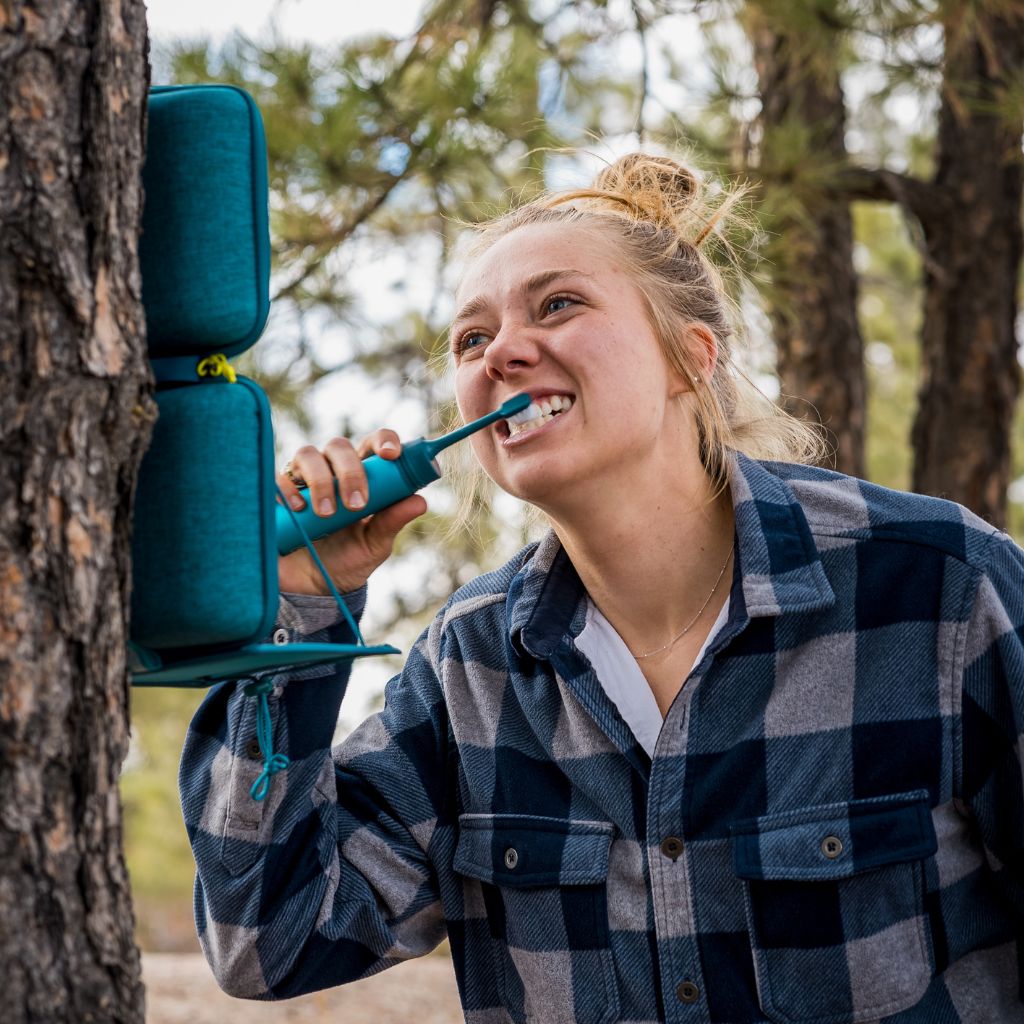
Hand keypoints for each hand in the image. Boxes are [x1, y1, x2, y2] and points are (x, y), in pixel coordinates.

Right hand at [275, 429, 426, 595]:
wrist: (311, 588)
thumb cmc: (347, 560)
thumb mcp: (374, 545)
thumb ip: (392, 522)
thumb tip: (420, 502)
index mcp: (362, 476)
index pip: (373, 444)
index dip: (383, 440)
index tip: (391, 455)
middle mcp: (331, 470)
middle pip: (339, 446)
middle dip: (350, 471)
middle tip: (356, 504)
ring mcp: (301, 479)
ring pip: (308, 454)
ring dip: (320, 480)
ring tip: (326, 513)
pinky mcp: (276, 493)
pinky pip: (278, 477)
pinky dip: (289, 489)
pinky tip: (299, 509)